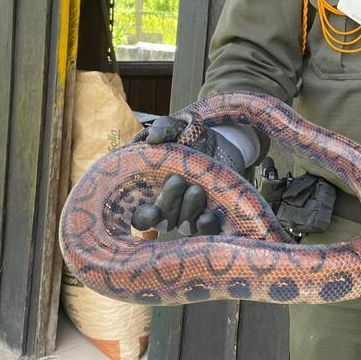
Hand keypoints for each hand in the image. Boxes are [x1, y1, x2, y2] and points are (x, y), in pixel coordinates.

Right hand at [130, 115, 247, 235]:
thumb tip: (154, 137)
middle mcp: (168, 210)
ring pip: (184, 225)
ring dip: (189, 210)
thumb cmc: (189, 138)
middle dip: (170, 202)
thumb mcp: (177, 129)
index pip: (140, 217)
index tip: (151, 210)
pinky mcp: (210, 217)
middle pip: (164, 220)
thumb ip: (164, 129)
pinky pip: (206, 230)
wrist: (220, 143)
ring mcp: (189, 216)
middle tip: (178, 180)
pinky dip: (206, 226)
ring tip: (197, 189)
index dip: (144, 218)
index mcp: (149, 194)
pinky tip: (207, 216)